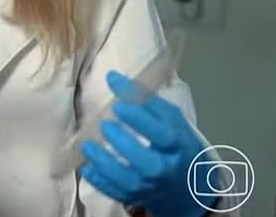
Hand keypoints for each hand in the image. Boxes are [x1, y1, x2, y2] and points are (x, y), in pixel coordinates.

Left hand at [80, 71, 210, 216]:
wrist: (187, 186)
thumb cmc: (176, 144)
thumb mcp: (171, 120)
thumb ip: (145, 99)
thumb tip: (112, 78)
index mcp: (177, 145)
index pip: (161, 134)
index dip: (140, 120)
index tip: (118, 105)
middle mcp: (165, 168)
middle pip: (146, 162)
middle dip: (123, 143)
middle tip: (105, 125)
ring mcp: (149, 186)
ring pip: (127, 181)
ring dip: (105, 163)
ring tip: (88, 145)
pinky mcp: (135, 197)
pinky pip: (115, 192)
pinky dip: (100, 181)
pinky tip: (87, 167)